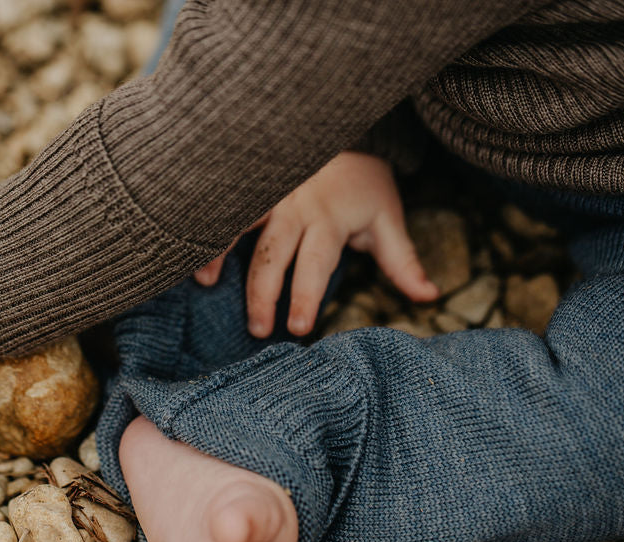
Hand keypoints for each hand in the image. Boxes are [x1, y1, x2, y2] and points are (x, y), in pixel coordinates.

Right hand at [195, 152, 437, 336]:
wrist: (338, 128)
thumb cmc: (363, 184)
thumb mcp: (387, 219)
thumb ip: (402, 261)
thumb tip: (431, 296)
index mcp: (329, 220)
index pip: (316, 264)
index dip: (305, 296)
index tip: (298, 328)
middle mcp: (295, 208)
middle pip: (273, 254)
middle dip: (263, 293)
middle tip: (259, 330)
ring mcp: (267, 194)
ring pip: (238, 225)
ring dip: (221, 255)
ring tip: (208, 285)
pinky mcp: (247, 186)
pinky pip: (222, 208)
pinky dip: (206, 230)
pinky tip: (193, 252)